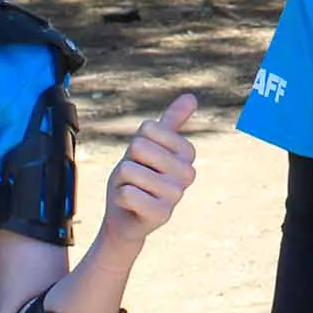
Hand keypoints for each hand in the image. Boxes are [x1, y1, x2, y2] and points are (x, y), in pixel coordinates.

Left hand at [99, 93, 199, 247]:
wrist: (126, 216)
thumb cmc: (138, 177)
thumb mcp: (151, 145)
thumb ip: (171, 121)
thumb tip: (191, 97)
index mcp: (188, 152)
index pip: (148, 128)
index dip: (137, 143)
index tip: (144, 160)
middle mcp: (188, 173)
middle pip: (138, 147)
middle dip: (129, 161)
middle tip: (136, 177)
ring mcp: (176, 195)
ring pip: (130, 170)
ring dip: (123, 181)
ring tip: (134, 191)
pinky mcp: (162, 214)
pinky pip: (127, 193)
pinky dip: (121, 198)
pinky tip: (131, 206)